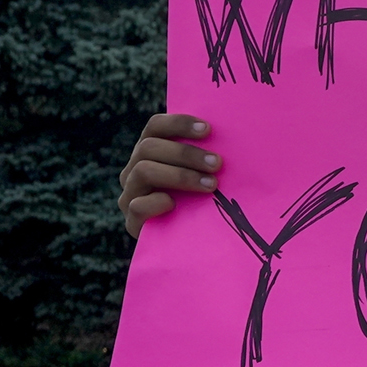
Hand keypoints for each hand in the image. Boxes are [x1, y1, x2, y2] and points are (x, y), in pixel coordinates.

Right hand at [122, 114, 218, 235]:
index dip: (178, 123)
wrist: (190, 243)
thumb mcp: (205, 175)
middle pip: (149, 147)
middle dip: (185, 154)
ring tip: (210, 185)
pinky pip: (138, 206)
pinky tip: (175, 204)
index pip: (155, 127)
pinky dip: (157, 202)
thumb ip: (207, 157)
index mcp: (150, 152)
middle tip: (217, 163)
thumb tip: (236, 136)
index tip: (208, 129)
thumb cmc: (204, 201)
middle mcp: (134, 169)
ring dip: (180, 175)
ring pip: (144, 171)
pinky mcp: (132, 221)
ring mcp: (130, 195)